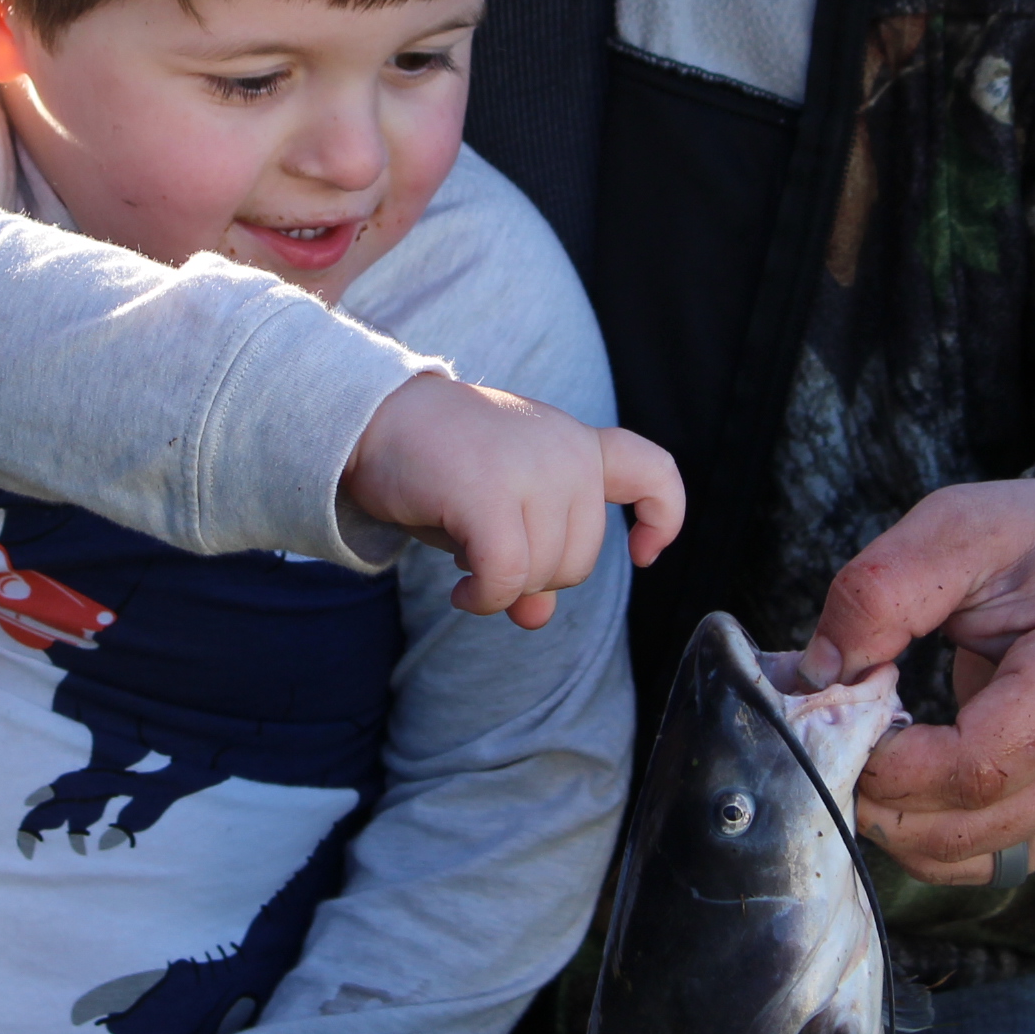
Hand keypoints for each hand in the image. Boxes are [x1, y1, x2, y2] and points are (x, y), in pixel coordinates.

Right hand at [342, 373, 684, 627]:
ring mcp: (532, 468)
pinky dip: (485, 598)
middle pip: (581, 558)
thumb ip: (530, 553)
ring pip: (542, 574)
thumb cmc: (436, 461)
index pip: (652, 470)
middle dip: (535, 578)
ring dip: (502, 590)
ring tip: (467, 566)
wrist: (371, 416)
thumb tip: (537, 617)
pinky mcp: (490, 492)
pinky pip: (507, 577)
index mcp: (576, 443)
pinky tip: (463, 593)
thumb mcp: (496, 507)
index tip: (644, 554)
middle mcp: (566, 451)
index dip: (663, 518)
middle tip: (488, 559)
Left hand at [801, 479, 1034, 886]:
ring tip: (868, 757)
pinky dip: (934, 839)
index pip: (981, 764)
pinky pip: (997, 863)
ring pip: (980, 860)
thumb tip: (818, 674)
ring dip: (900, 827)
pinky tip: (908, 786)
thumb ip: (882, 591)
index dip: (891, 761)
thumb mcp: (961, 526)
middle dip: (881, 798)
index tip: (843, 712)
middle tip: (836, 739)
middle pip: (975, 827)